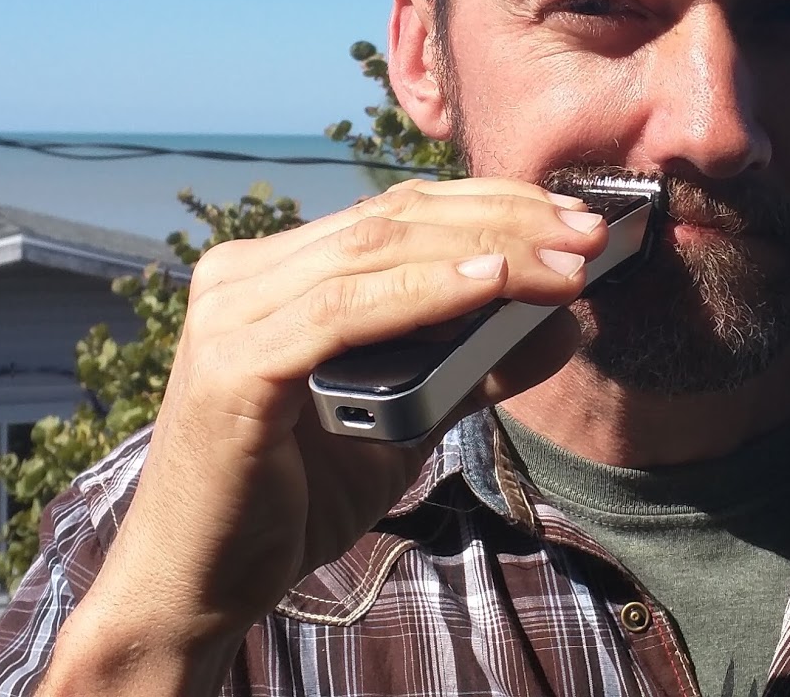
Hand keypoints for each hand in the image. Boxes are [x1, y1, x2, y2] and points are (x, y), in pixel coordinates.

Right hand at [74, 178, 603, 654]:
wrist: (199, 586)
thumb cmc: (296, 495)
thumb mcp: (406, 418)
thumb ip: (474, 366)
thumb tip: (567, 321)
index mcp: (275, 270)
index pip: (398, 212)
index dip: (493, 204)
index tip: (576, 218)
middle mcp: (244, 275)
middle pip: (395, 221)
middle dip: (506, 219)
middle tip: (591, 235)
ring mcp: (231, 313)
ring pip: (378, 253)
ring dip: (488, 249)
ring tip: (567, 264)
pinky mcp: (233, 364)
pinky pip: (347, 310)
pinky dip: (426, 293)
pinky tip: (492, 283)